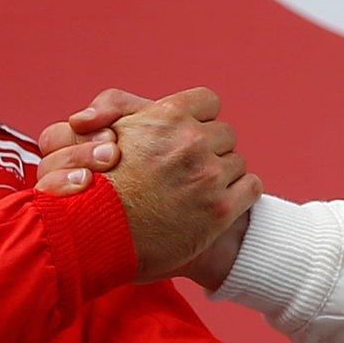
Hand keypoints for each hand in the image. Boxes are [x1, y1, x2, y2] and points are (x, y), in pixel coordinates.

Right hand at [39, 88, 259, 280]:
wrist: (93, 240)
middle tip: (188, 170)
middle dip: (210, 149)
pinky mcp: (219, 209)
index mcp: (166, 116)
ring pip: (237, 162)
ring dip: (222, 175)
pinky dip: (240, 195)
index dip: (199, 120)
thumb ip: (118, 105)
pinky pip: (250, 187)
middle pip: (225, 134)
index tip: (187, 136)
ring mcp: (207, 176)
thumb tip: (148, 106)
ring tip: (195, 193)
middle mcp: (190, 142)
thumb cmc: (93, 187)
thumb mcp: (98, 130)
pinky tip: (218, 204)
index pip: (208, 102)